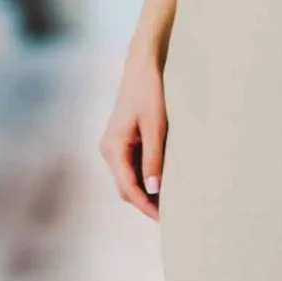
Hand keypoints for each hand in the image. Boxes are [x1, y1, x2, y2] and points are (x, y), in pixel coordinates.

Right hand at [99, 45, 167, 220]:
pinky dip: (147, 174)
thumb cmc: (150, 90)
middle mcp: (109, 149)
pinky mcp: (124, 138)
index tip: (164, 218)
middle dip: (146, 201)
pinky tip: (164, 177)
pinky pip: (133, 164)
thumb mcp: (155, 125)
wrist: (145, 62)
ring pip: (130, 177)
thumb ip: (153, 157)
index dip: (146, 205)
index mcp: (112, 148)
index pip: (128, 188)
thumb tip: (153, 190)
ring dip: (147, 189)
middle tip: (171, 214)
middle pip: (127, 186)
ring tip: (171, 199)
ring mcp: (116, 144)